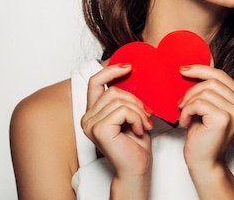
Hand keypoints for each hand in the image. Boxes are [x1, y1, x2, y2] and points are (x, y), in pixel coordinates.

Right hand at [80, 64, 153, 186]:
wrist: (137, 166)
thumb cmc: (136, 143)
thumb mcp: (130, 113)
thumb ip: (124, 98)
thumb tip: (129, 72)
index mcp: (93, 112)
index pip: (95, 81)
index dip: (110, 70)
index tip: (129, 66)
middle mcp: (87, 117)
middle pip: (113, 90)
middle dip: (135, 101)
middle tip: (146, 116)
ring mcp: (91, 124)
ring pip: (120, 100)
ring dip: (138, 111)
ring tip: (143, 124)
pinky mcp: (99, 129)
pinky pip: (123, 110)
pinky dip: (137, 118)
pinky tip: (140, 129)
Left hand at [178, 65, 233, 175]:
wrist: (203, 162)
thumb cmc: (203, 136)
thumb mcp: (208, 107)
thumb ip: (209, 89)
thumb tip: (197, 66)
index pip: (222, 75)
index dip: (201, 69)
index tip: (184, 69)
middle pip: (213, 81)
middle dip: (192, 90)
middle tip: (181, 103)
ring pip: (205, 91)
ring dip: (189, 102)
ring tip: (184, 114)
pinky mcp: (224, 119)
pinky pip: (199, 103)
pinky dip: (187, 111)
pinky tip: (185, 121)